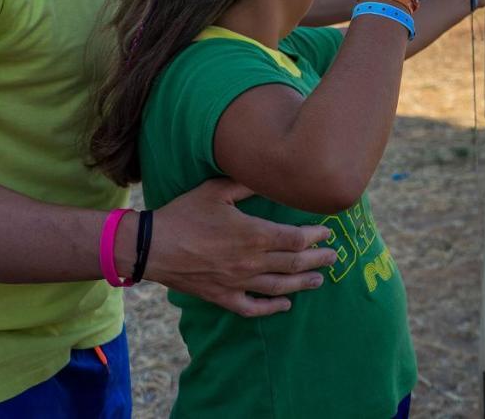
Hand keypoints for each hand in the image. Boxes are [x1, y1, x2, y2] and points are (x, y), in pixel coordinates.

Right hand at [145, 178, 337, 316]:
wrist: (150, 246)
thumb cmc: (184, 214)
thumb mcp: (217, 190)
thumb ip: (248, 184)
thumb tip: (270, 176)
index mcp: (254, 235)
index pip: (296, 239)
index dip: (316, 236)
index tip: (328, 232)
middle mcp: (251, 261)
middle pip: (294, 263)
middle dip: (318, 259)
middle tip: (334, 256)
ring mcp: (238, 282)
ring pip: (280, 287)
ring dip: (303, 283)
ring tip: (320, 279)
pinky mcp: (222, 297)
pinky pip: (252, 307)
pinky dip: (271, 308)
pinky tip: (285, 305)